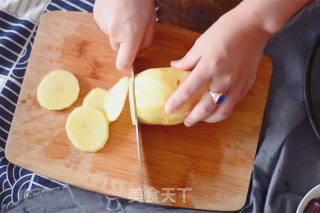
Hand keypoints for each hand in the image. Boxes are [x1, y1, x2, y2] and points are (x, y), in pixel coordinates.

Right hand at [93, 0, 154, 69]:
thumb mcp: (151, 21)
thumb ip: (146, 41)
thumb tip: (140, 51)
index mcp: (130, 36)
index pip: (123, 63)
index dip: (127, 63)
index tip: (131, 58)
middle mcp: (114, 33)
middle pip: (117, 49)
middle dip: (124, 43)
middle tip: (132, 28)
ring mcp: (103, 25)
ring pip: (111, 36)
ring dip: (117, 30)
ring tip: (125, 14)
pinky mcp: (97, 17)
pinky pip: (105, 25)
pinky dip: (110, 21)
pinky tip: (116, 10)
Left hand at [165, 10, 270, 126]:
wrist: (253, 26)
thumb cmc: (226, 31)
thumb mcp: (201, 44)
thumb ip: (187, 60)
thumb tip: (174, 67)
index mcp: (209, 66)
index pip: (189, 90)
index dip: (177, 102)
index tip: (169, 110)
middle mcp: (224, 79)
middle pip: (206, 107)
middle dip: (194, 118)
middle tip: (186, 121)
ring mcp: (237, 84)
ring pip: (222, 111)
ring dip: (209, 119)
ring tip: (201, 119)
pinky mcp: (247, 84)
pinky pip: (233, 103)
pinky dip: (223, 109)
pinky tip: (216, 108)